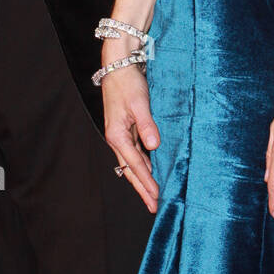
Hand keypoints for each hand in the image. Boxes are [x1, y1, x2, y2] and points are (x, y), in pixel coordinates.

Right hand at [102, 64, 159, 212]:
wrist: (117, 66)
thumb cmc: (128, 82)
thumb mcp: (139, 103)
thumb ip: (147, 125)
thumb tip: (153, 147)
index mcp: (117, 135)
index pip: (135, 165)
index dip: (147, 182)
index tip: (157, 197)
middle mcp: (117, 138)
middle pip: (131, 169)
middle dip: (142, 189)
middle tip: (154, 206)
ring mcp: (121, 134)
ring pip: (132, 163)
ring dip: (143, 178)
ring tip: (153, 195)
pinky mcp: (126, 128)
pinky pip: (135, 153)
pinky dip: (142, 164)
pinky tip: (151, 171)